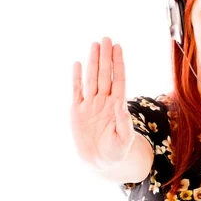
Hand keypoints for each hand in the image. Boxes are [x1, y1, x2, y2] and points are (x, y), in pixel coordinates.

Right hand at [70, 37, 134, 168]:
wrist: (100, 161)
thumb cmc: (116, 151)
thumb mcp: (124, 139)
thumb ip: (124, 122)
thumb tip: (121, 105)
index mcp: (117, 105)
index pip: (118, 80)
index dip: (118, 64)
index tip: (118, 48)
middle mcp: (104, 101)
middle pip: (105, 75)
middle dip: (105, 57)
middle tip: (106, 38)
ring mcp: (90, 105)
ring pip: (91, 79)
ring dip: (92, 62)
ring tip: (94, 45)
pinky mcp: (77, 111)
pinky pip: (76, 91)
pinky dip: (76, 78)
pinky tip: (78, 64)